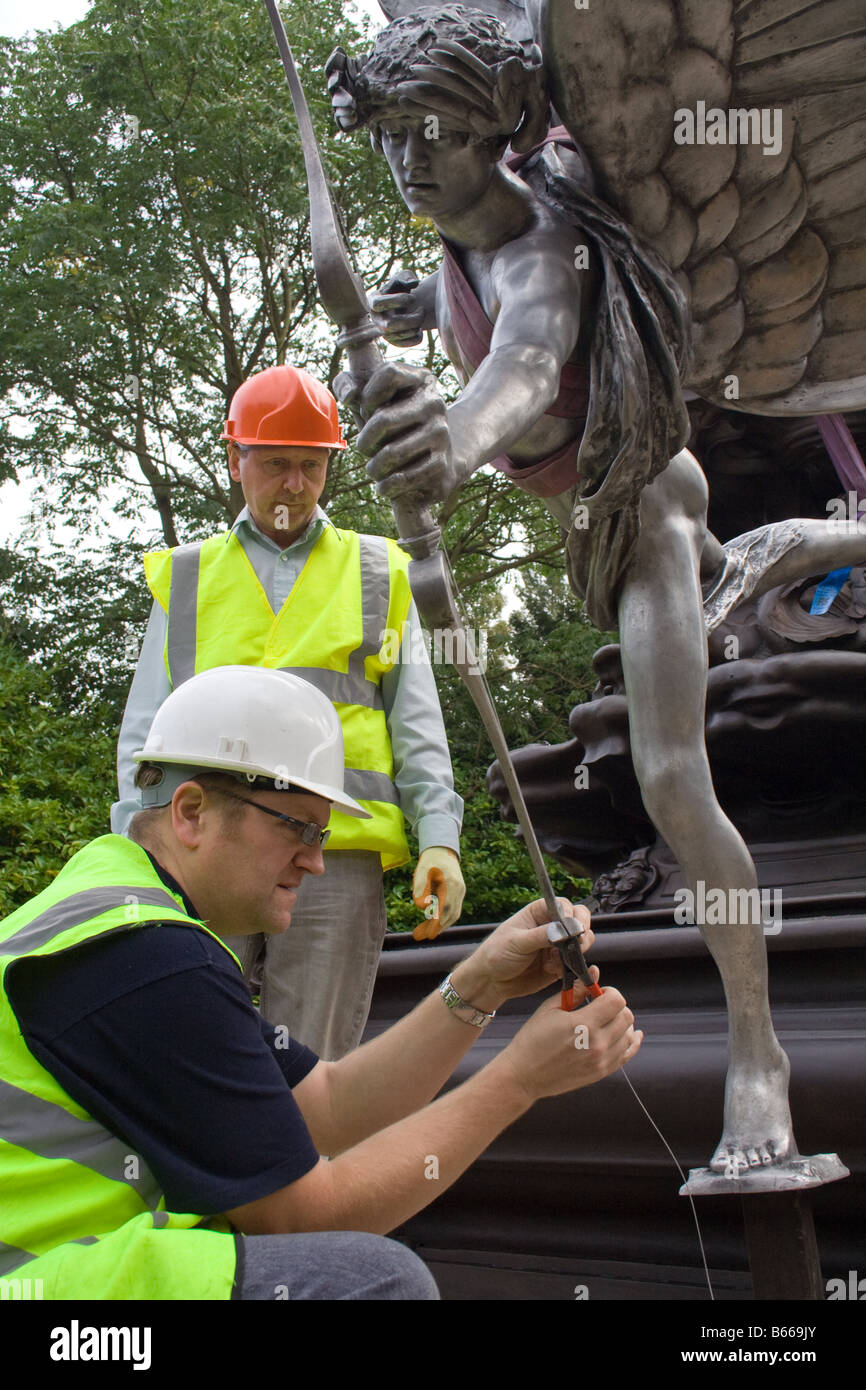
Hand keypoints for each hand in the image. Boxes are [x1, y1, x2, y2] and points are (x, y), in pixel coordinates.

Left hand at [350, 361, 463, 506]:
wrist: (439, 459)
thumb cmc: (395, 426)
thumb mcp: (374, 401)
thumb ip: (350, 385)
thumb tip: (349, 396)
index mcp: (421, 380)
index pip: (390, 372)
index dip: (369, 394)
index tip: (366, 411)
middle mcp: (434, 403)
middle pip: (383, 419)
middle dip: (365, 441)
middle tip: (364, 449)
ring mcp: (441, 433)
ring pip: (391, 453)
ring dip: (374, 468)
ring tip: (374, 470)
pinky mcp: (441, 463)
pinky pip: (403, 478)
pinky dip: (387, 486)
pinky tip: (383, 486)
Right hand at [371, 273, 424, 347]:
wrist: (404, 304)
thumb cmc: (401, 288)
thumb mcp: (402, 278)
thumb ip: (406, 278)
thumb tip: (413, 283)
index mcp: (373, 300)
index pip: (379, 304)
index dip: (398, 300)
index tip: (413, 297)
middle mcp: (376, 319)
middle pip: (390, 325)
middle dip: (411, 318)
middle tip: (422, 309)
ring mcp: (384, 332)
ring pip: (400, 335)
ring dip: (416, 325)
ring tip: (421, 315)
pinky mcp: (394, 341)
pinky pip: (408, 343)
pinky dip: (418, 336)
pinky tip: (419, 327)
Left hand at [412, 847, 465, 939]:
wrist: (442, 851)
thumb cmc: (430, 861)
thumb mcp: (421, 871)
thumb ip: (420, 887)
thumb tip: (422, 906)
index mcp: (451, 882)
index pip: (446, 907)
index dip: (438, 921)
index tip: (428, 932)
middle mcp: (459, 888)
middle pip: (451, 913)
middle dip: (438, 927)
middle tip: (423, 936)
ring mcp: (461, 891)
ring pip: (454, 914)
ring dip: (442, 925)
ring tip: (426, 933)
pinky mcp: (459, 892)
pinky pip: (454, 909)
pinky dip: (445, 919)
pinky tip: (434, 924)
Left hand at [457, 897, 594, 1007]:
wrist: (490, 981)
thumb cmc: (496, 954)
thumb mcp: (517, 942)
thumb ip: (542, 935)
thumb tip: (565, 929)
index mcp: (539, 912)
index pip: (565, 906)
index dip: (573, 915)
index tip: (575, 928)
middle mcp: (551, 926)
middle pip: (579, 922)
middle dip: (582, 933)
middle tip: (578, 944)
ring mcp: (557, 946)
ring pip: (582, 943)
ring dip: (577, 952)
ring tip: (556, 961)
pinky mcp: (559, 965)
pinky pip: (575, 964)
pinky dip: (571, 968)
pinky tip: (553, 972)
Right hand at [501, 987, 641, 1104]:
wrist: (525, 1075)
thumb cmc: (533, 1039)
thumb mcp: (550, 1009)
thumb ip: (576, 991)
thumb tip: (594, 972)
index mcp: (583, 1024)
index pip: (616, 1000)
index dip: (609, 991)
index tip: (598, 993)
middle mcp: (597, 1043)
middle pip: (626, 1016)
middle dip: (616, 1006)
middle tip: (601, 1005)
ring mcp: (601, 1060)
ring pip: (628, 1034)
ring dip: (621, 1023)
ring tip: (606, 1020)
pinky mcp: (601, 1072)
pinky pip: (627, 1054)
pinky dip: (632, 1042)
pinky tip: (632, 1034)